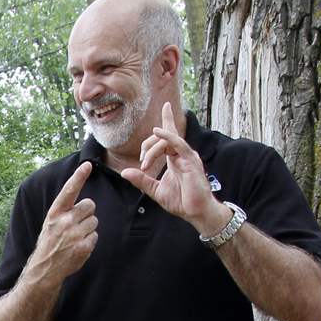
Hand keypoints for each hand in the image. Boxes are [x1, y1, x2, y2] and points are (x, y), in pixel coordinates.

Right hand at [33, 161, 97, 278]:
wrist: (44, 269)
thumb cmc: (49, 243)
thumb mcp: (51, 224)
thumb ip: (65, 212)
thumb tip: (88, 204)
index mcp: (54, 214)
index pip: (69, 191)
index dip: (78, 177)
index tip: (87, 165)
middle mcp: (64, 222)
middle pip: (90, 205)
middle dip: (87, 213)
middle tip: (76, 224)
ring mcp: (74, 235)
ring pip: (94, 221)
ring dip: (88, 229)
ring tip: (75, 238)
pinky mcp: (82, 247)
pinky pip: (95, 236)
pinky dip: (89, 242)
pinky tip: (78, 247)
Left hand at [121, 102, 230, 235]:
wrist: (196, 212)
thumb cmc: (180, 201)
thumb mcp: (155, 190)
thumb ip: (141, 180)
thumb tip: (124, 172)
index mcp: (175, 158)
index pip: (170, 134)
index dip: (167, 119)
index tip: (164, 108)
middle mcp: (182, 153)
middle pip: (164, 135)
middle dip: (148, 145)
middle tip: (142, 163)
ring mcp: (188, 156)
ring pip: (168, 139)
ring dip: (152, 149)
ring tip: (145, 165)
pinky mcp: (191, 161)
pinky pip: (178, 143)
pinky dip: (168, 136)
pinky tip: (158, 131)